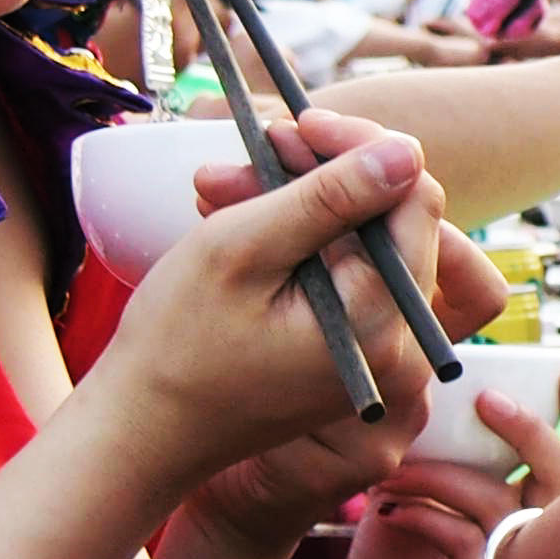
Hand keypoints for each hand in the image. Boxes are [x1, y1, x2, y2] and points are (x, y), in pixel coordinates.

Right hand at [109, 114, 476, 543]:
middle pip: (399, 222)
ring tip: (222, 190)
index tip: (299, 125)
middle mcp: (402, 347)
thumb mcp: (242, 250)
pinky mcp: (357, 354)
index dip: (364, 147)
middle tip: (255, 154)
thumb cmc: (174, 346)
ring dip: (308, 204)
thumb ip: (330, 198)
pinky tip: (245, 222)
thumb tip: (407, 152)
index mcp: (383, 324)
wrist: (143, 433)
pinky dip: (305, 243)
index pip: (415, 201)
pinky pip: (351, 277)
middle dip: (329, 174)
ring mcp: (384, 356)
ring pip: (371, 244)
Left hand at [335, 373, 559, 558]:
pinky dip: (418, 515)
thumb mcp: (459, 508)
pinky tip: (387, 509)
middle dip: (528, 430)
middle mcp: (555, 540)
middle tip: (486, 401)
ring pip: (496, 498)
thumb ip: (474, 468)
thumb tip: (455, 404)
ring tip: (395, 466)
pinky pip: (454, 534)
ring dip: (440, 473)